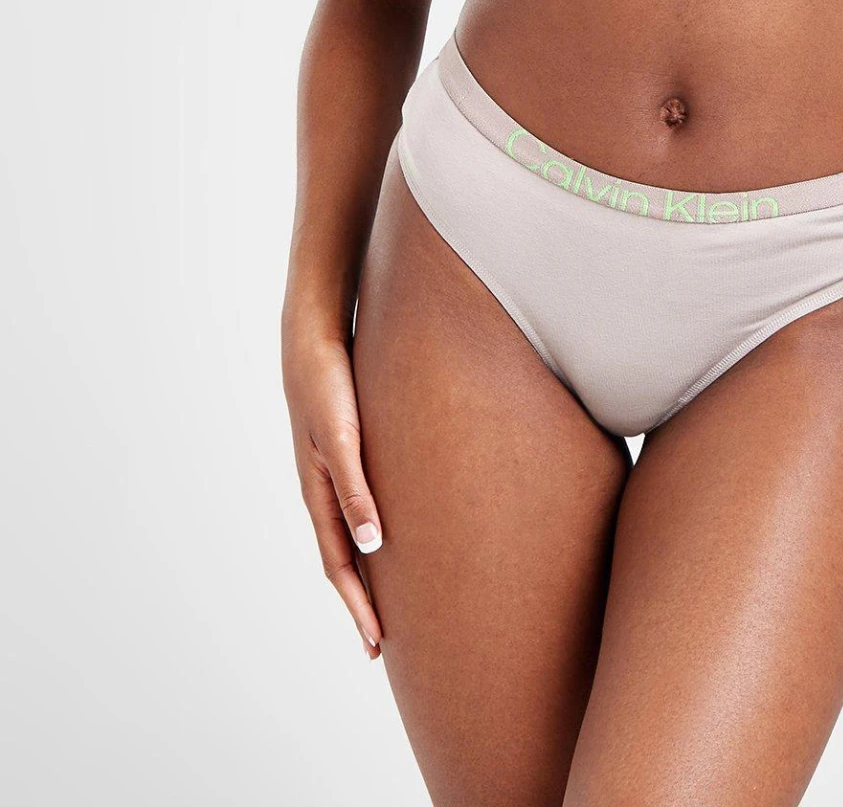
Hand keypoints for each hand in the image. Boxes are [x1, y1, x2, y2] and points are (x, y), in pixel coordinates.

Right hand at [282, 325, 385, 659]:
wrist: (313, 339)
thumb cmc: (329, 386)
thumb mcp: (342, 438)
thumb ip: (356, 488)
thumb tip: (372, 545)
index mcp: (319, 494)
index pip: (340, 565)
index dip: (358, 606)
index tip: (377, 644)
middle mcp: (323, 492)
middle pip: (342, 561)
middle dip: (360, 604)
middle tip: (380, 646)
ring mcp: (331, 475)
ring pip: (349, 538)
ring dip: (364, 575)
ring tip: (386, 604)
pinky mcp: (343, 455)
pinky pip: (356, 509)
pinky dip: (368, 537)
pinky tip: (384, 540)